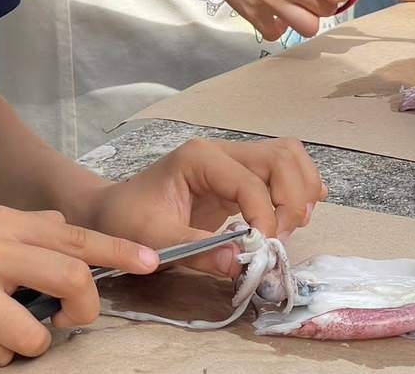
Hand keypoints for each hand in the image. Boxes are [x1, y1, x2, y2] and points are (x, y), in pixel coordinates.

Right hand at [0, 206, 157, 367]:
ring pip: (36, 333)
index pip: (76, 236)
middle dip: (82, 308)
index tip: (151, 262)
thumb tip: (75, 239)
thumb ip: (30, 234)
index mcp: (4, 221)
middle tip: (71, 319)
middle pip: (72, 278)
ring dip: (27, 343)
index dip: (119, 251)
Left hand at [84, 138, 325, 278]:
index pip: (250, 181)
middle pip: (281, 156)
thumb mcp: (153, 238)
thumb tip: (238, 263)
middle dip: (292, 199)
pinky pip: (281, 172)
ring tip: (287, 229)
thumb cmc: (128, 220)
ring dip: (299, 193)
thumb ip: (194, 249)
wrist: (114, 210)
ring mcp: (233, 161)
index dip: (264, 217)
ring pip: (288, 158)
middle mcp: (221, 151)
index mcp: (199, 158)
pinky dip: (297, 191)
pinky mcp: (239, 177)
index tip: (261, 251)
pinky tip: (292, 218)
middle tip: (280, 238)